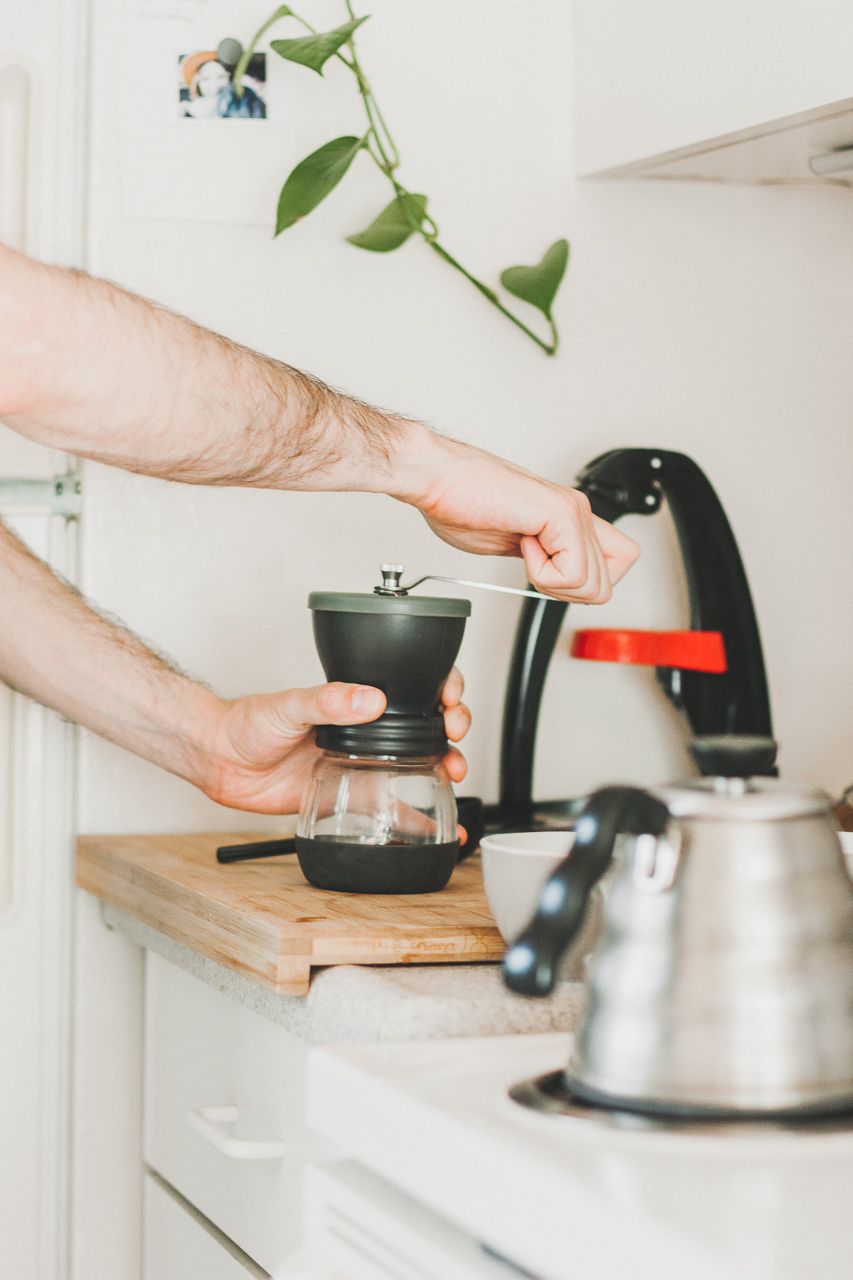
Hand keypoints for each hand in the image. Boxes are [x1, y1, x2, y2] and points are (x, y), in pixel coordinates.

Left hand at [202, 668, 469, 814]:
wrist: (223, 761)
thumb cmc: (249, 723)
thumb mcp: (289, 704)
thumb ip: (328, 700)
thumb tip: (369, 699)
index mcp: (356, 699)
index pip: (412, 684)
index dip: (442, 687)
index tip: (450, 698)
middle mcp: (367, 730)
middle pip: (427, 724)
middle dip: (454, 726)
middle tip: (455, 734)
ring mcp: (363, 763)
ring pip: (419, 765)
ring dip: (446, 767)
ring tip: (456, 774)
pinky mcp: (352, 796)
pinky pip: (392, 810)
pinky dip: (419, 823)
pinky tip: (441, 831)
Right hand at [392, 429, 639, 602]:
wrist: (436, 478)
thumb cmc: (458, 502)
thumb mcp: (508, 543)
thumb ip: (539, 559)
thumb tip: (552, 581)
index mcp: (568, 517)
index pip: (618, 560)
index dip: (586, 586)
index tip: (549, 578)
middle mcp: (578, 511)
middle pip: (607, 585)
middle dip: (566, 594)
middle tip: (531, 567)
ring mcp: (574, 511)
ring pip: (594, 585)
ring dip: (553, 584)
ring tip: (524, 550)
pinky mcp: (562, 515)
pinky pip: (572, 574)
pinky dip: (542, 574)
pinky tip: (522, 543)